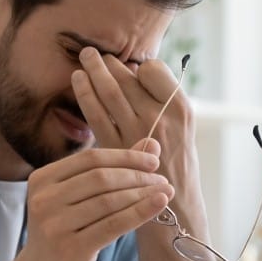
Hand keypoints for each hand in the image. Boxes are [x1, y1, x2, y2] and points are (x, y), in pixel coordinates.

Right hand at [9, 140, 173, 260]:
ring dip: (142, 194)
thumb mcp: (78, 200)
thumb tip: (151, 144)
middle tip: (162, 179)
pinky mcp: (70, 249)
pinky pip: (113, 224)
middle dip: (137, 175)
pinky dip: (140, 212)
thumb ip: (110, 171)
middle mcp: (44, 199)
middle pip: (101, 177)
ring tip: (165, 192)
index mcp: (42, 179)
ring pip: (109, 200)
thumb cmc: (64, 235)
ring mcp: (54, 225)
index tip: (153, 160)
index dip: (126, 156)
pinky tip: (159, 204)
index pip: (90, 158)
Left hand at [70, 47, 197, 190]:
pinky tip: (78, 81)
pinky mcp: (115, 148)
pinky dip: (85, 94)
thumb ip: (162, 102)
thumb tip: (134, 72)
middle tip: (94, 52)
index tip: (131, 68)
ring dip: (94, 70)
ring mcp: (137, 133)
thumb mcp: (184, 129)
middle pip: (128, 78)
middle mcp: (160, 118)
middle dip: (108, 62)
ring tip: (85, 57)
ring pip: (109, 91)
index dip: (139, 66)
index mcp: (181, 109)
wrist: (175, 208)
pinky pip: (96, 114)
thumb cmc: (177, 165)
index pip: (153, 70)